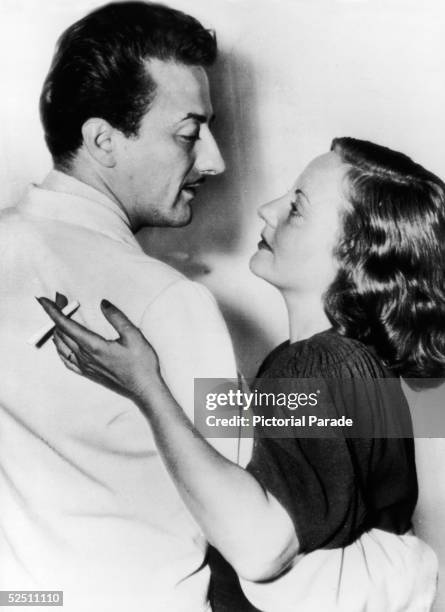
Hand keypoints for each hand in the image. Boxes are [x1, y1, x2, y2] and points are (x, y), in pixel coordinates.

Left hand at [37, 297, 163, 401]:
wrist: (144, 389)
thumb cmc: (141, 364)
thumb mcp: (134, 336)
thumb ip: (117, 317)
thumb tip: (103, 303)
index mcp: (93, 346)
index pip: (66, 325)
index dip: (53, 311)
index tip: (43, 300)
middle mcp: (85, 357)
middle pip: (62, 333)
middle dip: (57, 315)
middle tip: (60, 300)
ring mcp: (85, 367)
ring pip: (61, 346)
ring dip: (57, 330)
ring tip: (60, 317)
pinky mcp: (87, 373)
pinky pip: (66, 359)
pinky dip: (60, 348)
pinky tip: (61, 344)